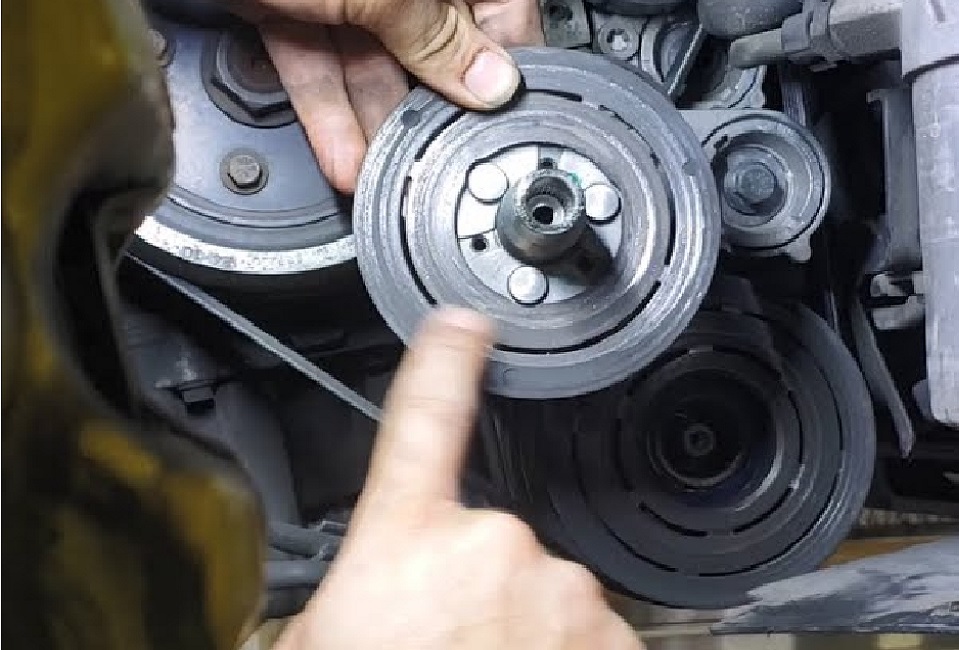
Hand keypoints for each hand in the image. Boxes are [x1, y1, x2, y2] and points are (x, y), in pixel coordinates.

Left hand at [235, 0, 542, 192]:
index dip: (503, 70)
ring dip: (375, 124)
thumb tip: (491, 81)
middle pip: (432, 44)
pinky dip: (326, 109)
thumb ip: (436, 35)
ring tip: (388, 176)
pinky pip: (318, 62)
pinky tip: (343, 157)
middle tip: (441, 161)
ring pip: (372, 62)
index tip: (503, 122)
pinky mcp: (289, 2)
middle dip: (431, 110)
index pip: (499, 11)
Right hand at [275, 307, 641, 649]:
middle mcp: (495, 546)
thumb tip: (366, 591)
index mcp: (406, 538)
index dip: (445, 358)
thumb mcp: (315, 644)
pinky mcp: (617, 643)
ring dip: (515, 629)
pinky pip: (583, 634)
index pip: (425, 415)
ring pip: (539, 591)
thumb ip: (349, 594)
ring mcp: (565, 595)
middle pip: (488, 536)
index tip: (465, 324)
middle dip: (468, 585)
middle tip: (433, 646)